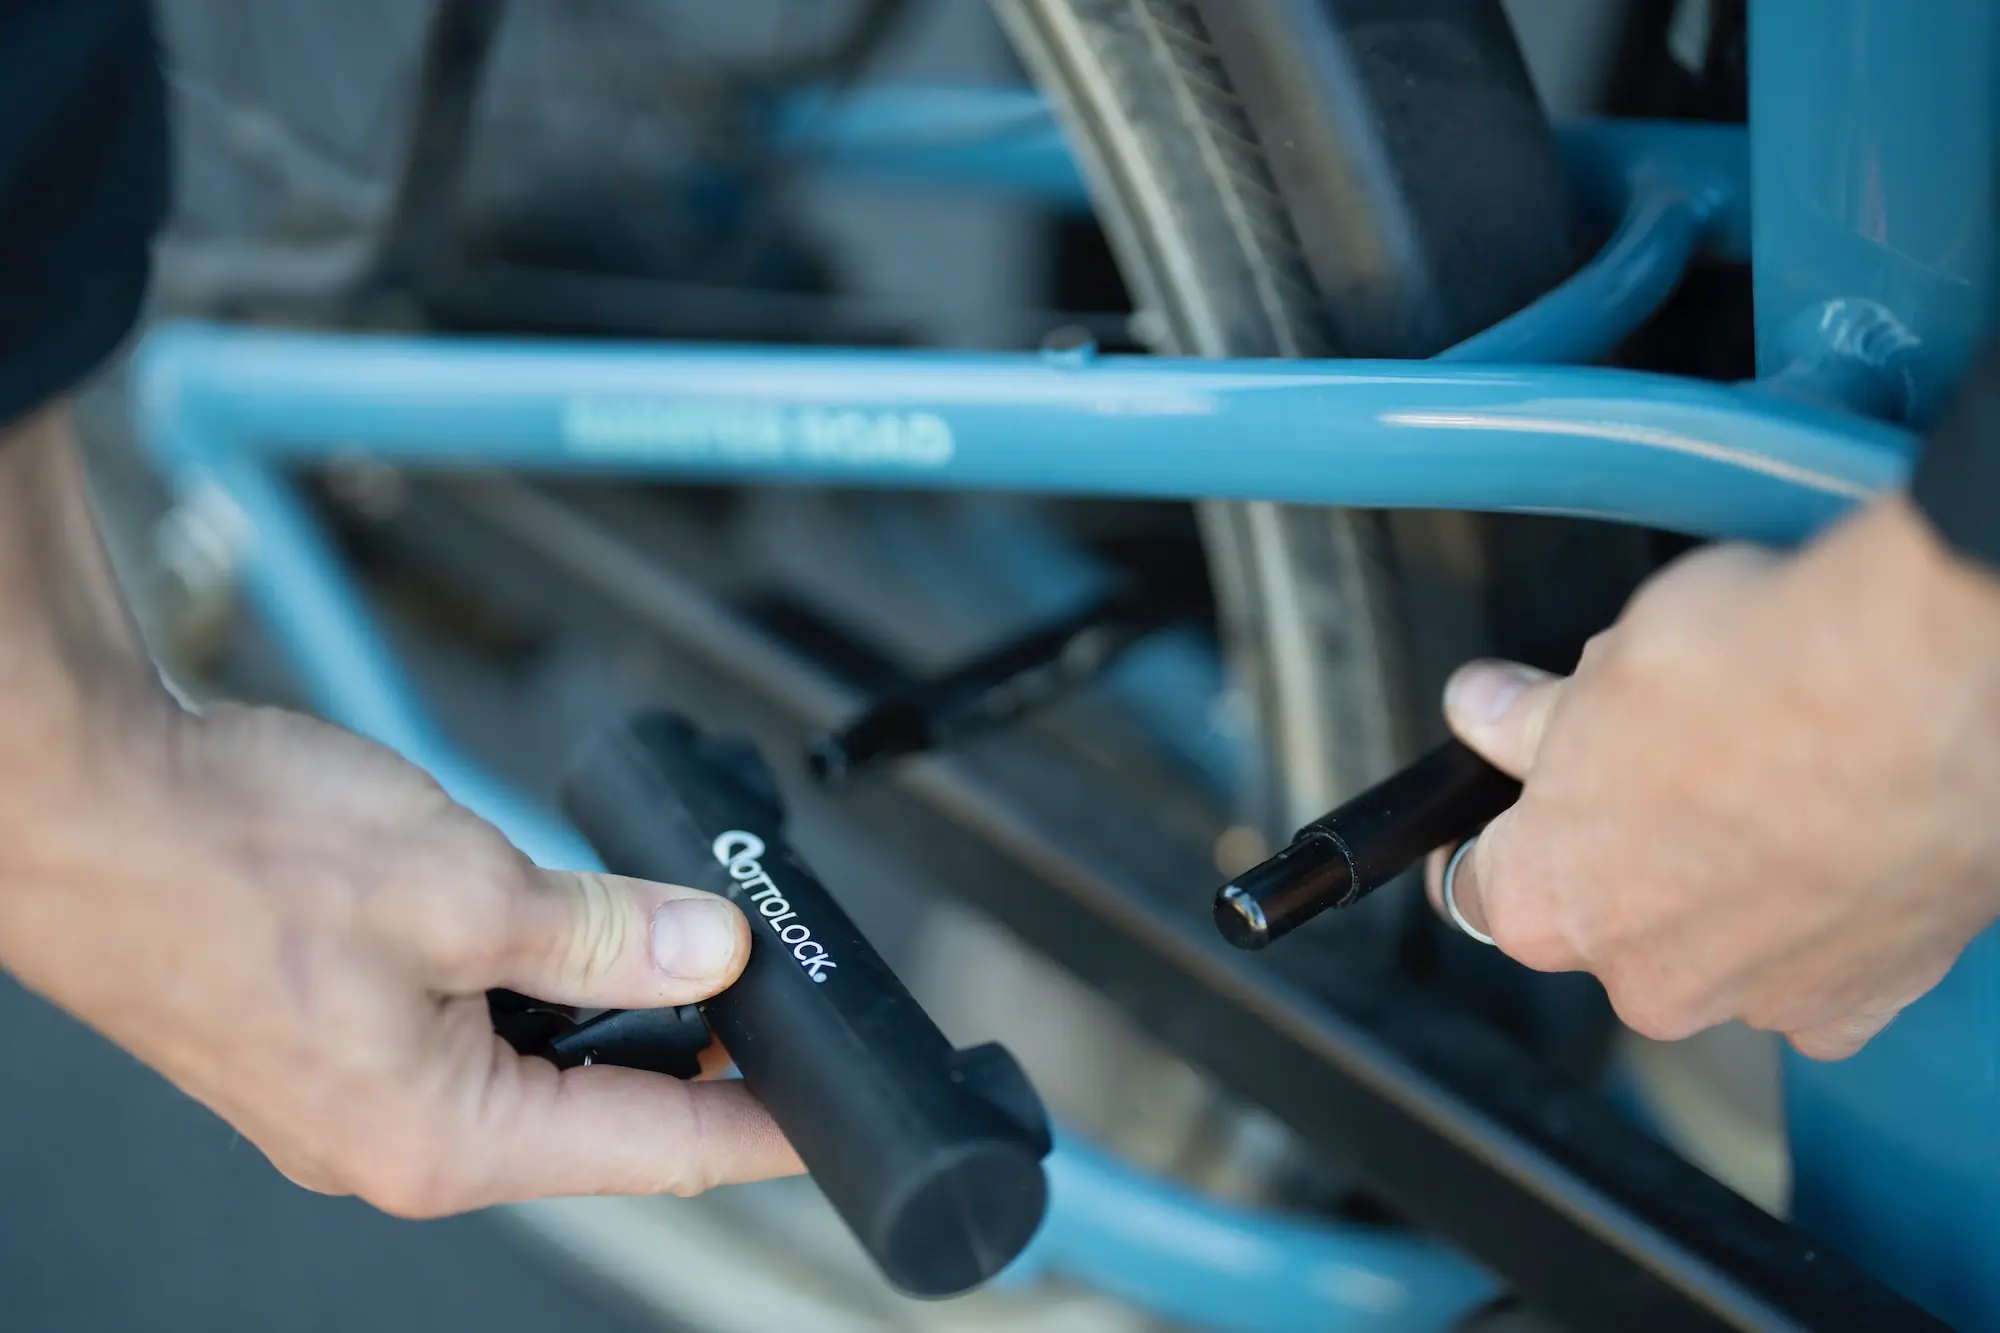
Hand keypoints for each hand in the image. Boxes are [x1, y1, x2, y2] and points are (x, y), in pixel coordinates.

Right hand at [0, 702, 801, 1215]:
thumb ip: (606, 933)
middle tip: (762, 996)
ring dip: (599, 1007)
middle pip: (592, 1114)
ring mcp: (351, 1095)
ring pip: (526, 1065)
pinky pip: (464, 1027)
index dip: (757, 1128)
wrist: (72, 804)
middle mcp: (393, 1141)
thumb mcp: (465, 887)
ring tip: (671, 942)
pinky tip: (551, 923)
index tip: (827, 1118)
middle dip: (684, 1055)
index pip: (654, 1152)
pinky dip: (524, 983)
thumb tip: (712, 955)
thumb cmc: (226, 855)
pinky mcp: (324, 1034)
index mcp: (439, 1138)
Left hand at [1426, 496, 1999, 1059]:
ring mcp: (1755, 999)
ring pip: (1712, 953)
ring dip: (1729, 893)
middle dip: (1628, 856)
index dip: (1504, 835)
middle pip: (1606, 924)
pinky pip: (1816, 983)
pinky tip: (1833, 853)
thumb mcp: (1607, 666)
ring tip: (1772, 791)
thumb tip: (1486, 708)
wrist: (1925, 688)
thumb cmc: (1760, 670)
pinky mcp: (1861, 1001)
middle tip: (1674, 766)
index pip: (1483, 884)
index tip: (1518, 813)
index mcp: (1550, 896)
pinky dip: (1820, 930)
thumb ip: (1532, 718)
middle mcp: (1642, 975)